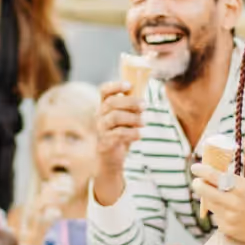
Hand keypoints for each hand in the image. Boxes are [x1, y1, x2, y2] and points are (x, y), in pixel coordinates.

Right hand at [92, 80, 142, 203]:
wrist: (110, 159)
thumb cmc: (120, 134)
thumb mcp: (126, 119)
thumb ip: (132, 108)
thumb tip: (145, 99)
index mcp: (104, 106)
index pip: (104, 90)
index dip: (115, 85)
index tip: (129, 85)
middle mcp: (100, 115)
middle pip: (111, 102)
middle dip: (130, 102)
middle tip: (145, 105)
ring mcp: (101, 129)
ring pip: (115, 117)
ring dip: (132, 118)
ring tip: (143, 123)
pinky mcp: (105, 142)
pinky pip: (118, 134)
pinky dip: (131, 133)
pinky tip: (139, 135)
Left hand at [190, 163, 244, 244]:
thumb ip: (233, 180)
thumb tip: (214, 174)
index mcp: (241, 189)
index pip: (215, 177)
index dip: (202, 171)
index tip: (195, 168)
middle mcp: (233, 203)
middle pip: (205, 191)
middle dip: (198, 184)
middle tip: (197, 182)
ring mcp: (228, 217)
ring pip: (209, 204)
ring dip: (210, 198)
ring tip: (223, 199)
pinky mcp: (225, 228)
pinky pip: (216, 216)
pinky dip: (219, 212)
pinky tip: (231, 213)